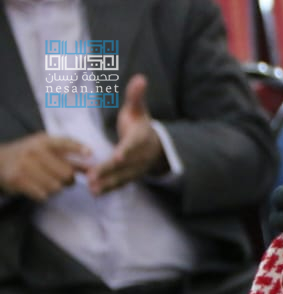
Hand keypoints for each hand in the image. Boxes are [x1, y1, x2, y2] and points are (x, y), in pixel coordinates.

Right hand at [0, 132, 89, 200]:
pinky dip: (43, 195)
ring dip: (55, 189)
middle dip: (68, 180)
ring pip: (57, 187)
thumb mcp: (46, 151)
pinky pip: (43, 195)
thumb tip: (93, 167)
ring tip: (46, 182)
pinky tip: (37, 188)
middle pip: (67, 174)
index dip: (79, 148)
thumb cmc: (29, 157)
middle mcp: (34, 151)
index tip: (90, 154)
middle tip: (61, 179)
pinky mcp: (18, 179)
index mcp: (43, 141)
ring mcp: (25, 165)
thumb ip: (69, 158)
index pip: (65, 142)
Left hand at [87, 74, 166, 194]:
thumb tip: (140, 77)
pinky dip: (108, 188)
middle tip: (92, 176)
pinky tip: (95, 192)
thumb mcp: (139, 109)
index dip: (126, 151)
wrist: (157, 147)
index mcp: (141, 139)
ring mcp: (137, 169)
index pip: (133, 146)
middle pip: (124, 165)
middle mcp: (141, 157)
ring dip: (107, 184)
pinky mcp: (131, 177)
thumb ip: (136, 96)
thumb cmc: (140, 125)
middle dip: (108, 171)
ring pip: (122, 178)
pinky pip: (120, 183)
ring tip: (92, 189)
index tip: (117, 157)